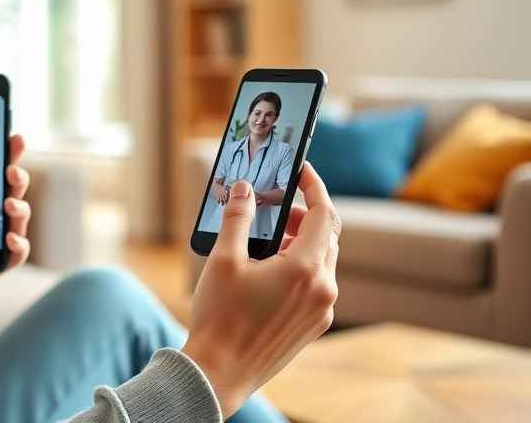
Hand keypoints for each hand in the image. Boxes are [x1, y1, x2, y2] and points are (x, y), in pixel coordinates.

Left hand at [0, 135, 31, 317]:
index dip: (8, 155)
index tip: (13, 138)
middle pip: (14, 190)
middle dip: (18, 176)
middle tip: (11, 171)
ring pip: (20, 217)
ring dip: (20, 207)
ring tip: (8, 204)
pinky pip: (17, 252)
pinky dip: (19, 244)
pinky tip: (9, 238)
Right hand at [182, 163, 340, 418]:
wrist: (219, 373)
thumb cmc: (220, 318)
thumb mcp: (223, 260)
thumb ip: (238, 219)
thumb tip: (245, 189)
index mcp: (304, 269)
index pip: (323, 214)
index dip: (313, 187)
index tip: (301, 171)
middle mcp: (322, 289)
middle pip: (326, 237)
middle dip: (302, 216)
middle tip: (273, 209)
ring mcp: (321, 311)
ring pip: (322, 261)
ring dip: (300, 243)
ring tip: (265, 241)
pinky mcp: (313, 326)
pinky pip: (317, 285)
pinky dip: (300, 268)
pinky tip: (268, 271)